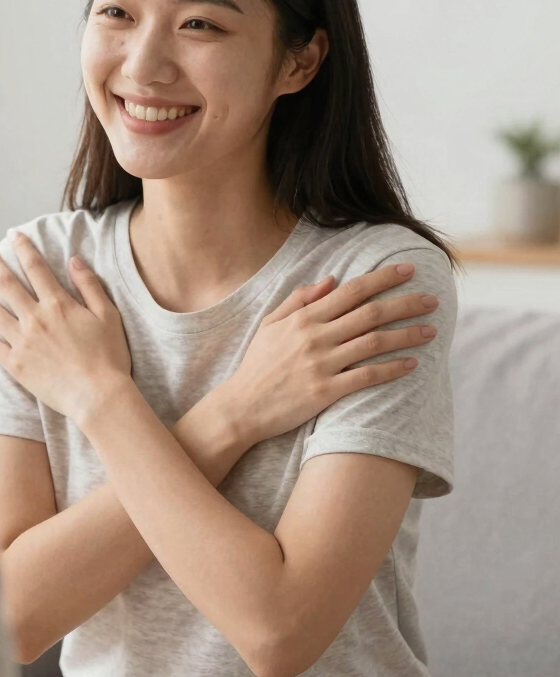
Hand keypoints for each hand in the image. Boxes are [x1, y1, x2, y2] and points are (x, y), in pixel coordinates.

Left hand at [0, 230, 130, 422]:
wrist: (98, 396)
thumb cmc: (109, 357)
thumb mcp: (107, 315)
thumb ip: (89, 285)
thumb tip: (74, 260)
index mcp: (58, 304)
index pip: (35, 267)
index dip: (23, 248)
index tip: (13, 235)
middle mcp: (35, 319)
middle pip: (8, 285)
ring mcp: (22, 342)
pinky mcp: (15, 365)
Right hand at [221, 262, 439, 444]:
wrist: (243, 406)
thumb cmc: (257, 364)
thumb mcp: (271, 324)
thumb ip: (299, 299)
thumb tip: (331, 280)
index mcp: (303, 318)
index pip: (351, 291)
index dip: (382, 278)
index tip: (408, 270)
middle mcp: (315, 337)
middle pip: (370, 314)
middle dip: (406, 303)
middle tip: (433, 299)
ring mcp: (321, 364)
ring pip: (374, 343)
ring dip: (407, 335)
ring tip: (431, 331)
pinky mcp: (326, 391)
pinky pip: (367, 377)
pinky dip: (392, 369)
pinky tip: (413, 365)